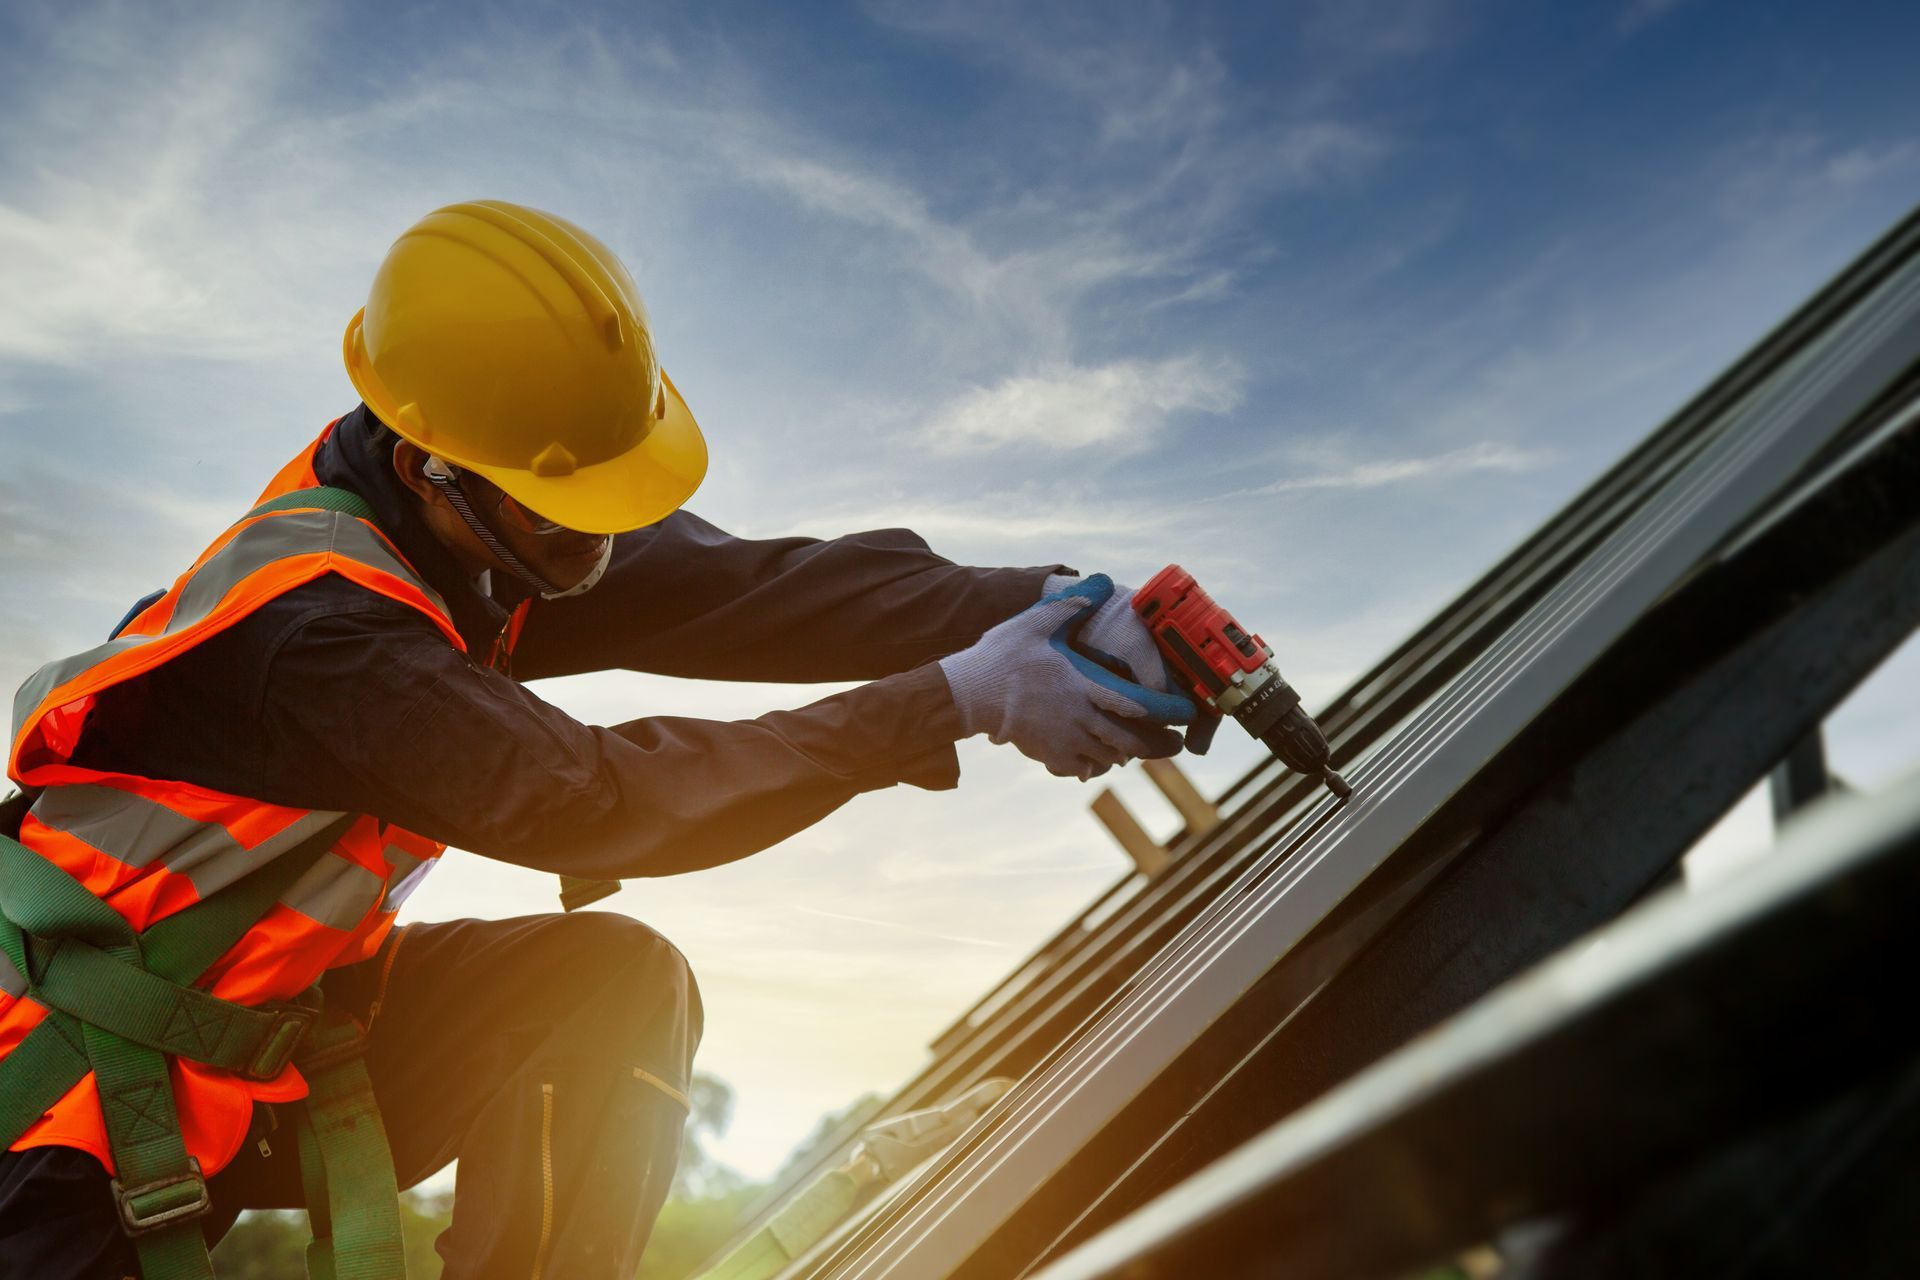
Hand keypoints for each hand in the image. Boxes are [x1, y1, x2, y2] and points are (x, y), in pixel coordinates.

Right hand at [940, 575, 1196, 778]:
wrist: (967, 694)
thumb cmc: (1003, 656)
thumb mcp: (1038, 621)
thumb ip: (1073, 603)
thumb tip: (1103, 582)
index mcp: (1083, 686)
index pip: (1138, 706)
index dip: (1168, 712)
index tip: (1185, 714)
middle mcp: (1079, 719)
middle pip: (1132, 742)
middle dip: (1160, 745)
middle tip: (1176, 742)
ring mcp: (1065, 741)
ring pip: (1111, 757)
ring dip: (1129, 752)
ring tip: (1140, 745)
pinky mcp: (1050, 755)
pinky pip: (1084, 768)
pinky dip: (1098, 763)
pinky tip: (1100, 754)